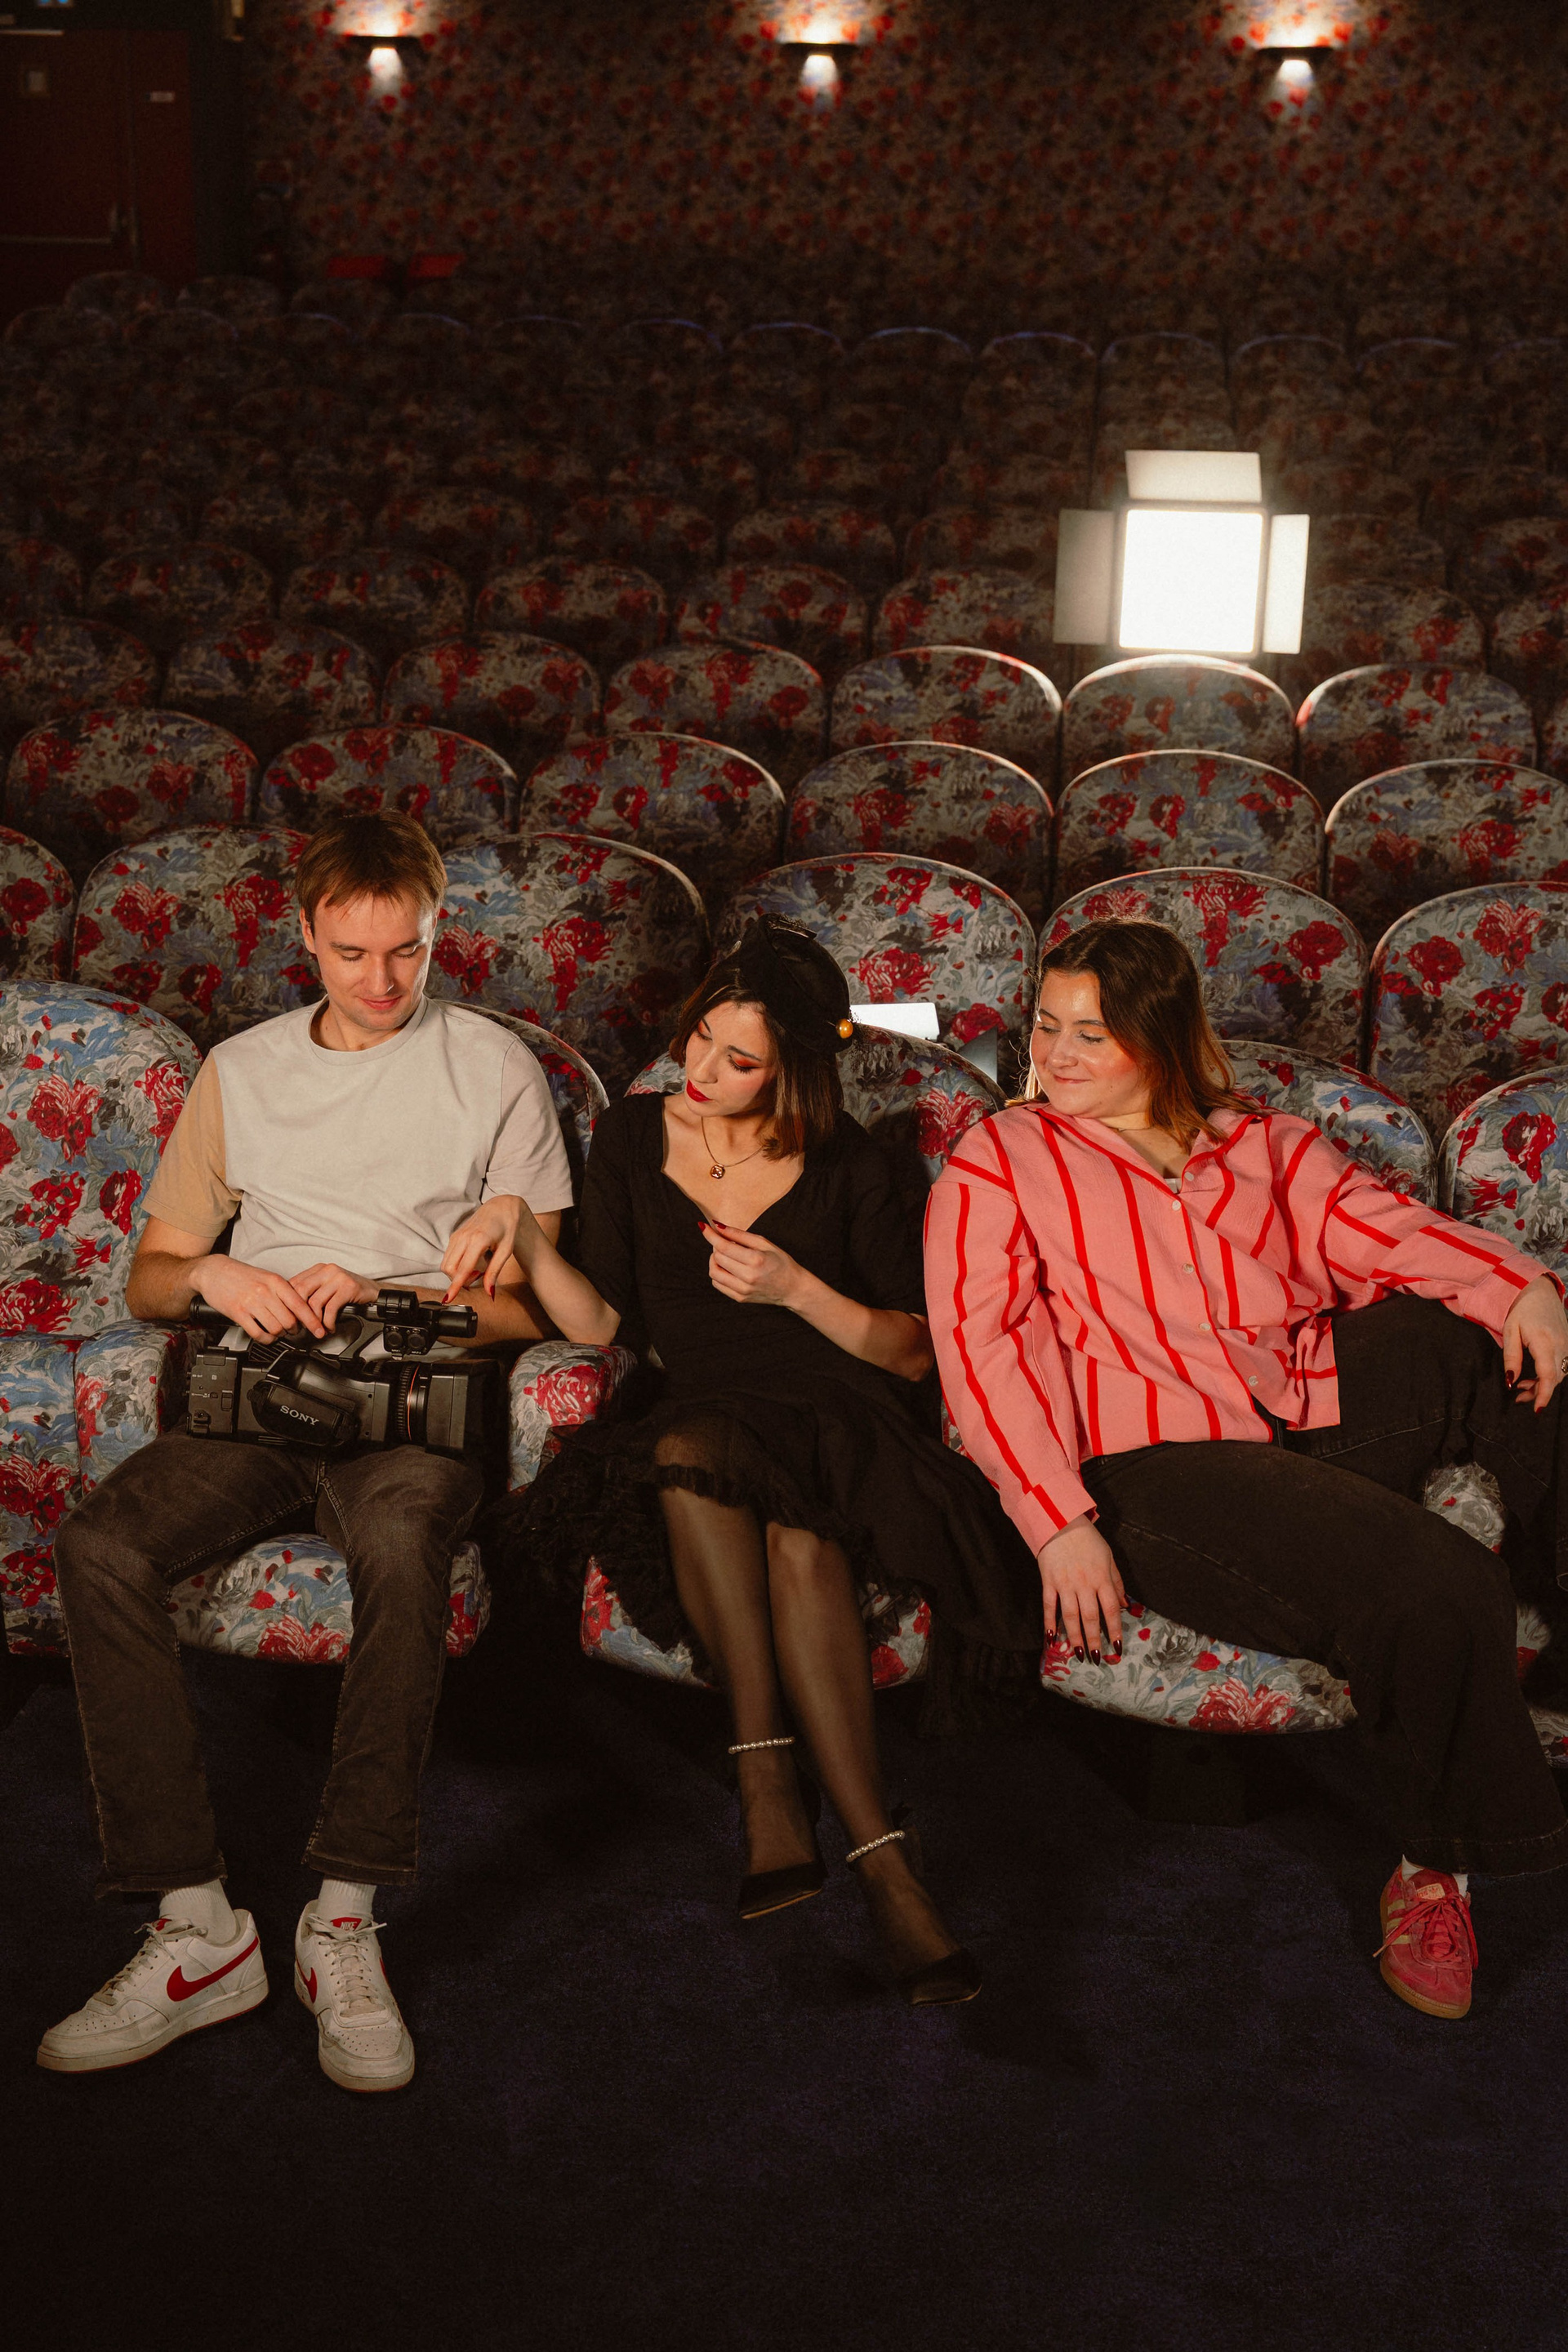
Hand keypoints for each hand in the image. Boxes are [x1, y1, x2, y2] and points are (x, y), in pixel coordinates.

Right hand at [193, 1255, 326, 1341]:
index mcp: (275, 1282)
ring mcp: (251, 1303)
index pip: (300, 1305)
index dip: (312, 1321)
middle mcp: (265, 1292)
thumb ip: (283, 1291)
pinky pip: (258, 1333)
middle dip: (294, 1330)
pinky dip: (265, 1339)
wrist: (214, 1271)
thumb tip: (301, 1308)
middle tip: (293, 1331)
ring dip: (280, 1335)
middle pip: (289, 1321)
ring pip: (275, 1328)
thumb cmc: (241, 1275)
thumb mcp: (267, 1277)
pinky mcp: (238, 1313)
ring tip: (278, 1332)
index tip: (320, 1330)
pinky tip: (266, 1336)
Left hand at [290, 1262, 378, 1331]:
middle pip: (301, 1291)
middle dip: (300, 1313)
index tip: (292, 1317)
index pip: (294, 1283)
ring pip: (315, 1302)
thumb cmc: (350, 1292)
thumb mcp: (327, 1288)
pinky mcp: (348, 1287)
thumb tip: (293, 1309)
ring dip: (315, 1321)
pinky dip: (328, 1322)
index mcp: (318, 1269)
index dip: (290, 1303)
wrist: (375, 1292)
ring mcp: (338, 1277)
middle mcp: (327, 1270)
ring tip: (319, 1330)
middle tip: (302, 1326)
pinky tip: (330, 1327)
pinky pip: (330, 1308)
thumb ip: (312, 1292)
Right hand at [441, 1196, 534, 1301]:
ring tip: (478, 1268)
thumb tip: (489, 1292)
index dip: (455, 1286)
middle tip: (478, 1277)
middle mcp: (463, 1237)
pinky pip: (449, 1257)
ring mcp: (457, 1236)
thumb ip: (494, 1272)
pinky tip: (472, 1262)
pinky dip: (457, 1265)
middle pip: (449, 1269)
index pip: (463, 1269)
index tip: (448, 1299)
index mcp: (478, 1240)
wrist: (502, 1208)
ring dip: (458, 1273)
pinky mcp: (454, 1236)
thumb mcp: (505, 1251)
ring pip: (446, 1264)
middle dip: (459, 1280)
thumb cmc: (507, 1227)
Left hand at [701, 1221, 807, 1309]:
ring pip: (714, 1272)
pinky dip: (718, 1273)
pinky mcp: (740, 1298)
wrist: (793, 1288)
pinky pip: (718, 1284)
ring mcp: (743, 1290)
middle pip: (718, 1258)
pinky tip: (727, 1267)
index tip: (703, 1227)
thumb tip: (718, 1226)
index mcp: (755, 1260)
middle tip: (725, 1242)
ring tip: (724, 1255)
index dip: (711, 1235)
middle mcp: (748, 1277)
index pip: (724, 1246)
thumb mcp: (764, 1243)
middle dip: (716, 1246)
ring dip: (714, 1260)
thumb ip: (740, 1235)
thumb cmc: (781, 1262)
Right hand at [1038, 1515, 1124, 1661]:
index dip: (1115, 1629)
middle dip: (1094, 1639)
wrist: (1060, 1522)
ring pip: (1070, 1615)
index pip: (1111, 1609)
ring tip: (1078, 1653)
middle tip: (1096, 1658)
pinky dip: (1049, 1622)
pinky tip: (1051, 1638)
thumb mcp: (1109, 1557)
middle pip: (1091, 1616)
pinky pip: (1049, 1606)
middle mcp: (1084, 1583)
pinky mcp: (1048, 1581)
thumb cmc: (1088, 1540)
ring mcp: (1065, 1583)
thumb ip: (1116, 1582)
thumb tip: (1125, 1605)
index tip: (1118, 1647)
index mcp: (1101, 1578)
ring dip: (1075, 1636)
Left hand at [1502, 1273, 1567, 1411]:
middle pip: (1555, 1378)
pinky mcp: (1567, 1342)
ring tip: (1523, 1386)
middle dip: (1539, 1392)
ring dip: (1543, 1384)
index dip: (1543, 1395)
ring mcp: (1567, 1343)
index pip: (1548, 1376)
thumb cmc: (1520, 1308)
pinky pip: (1562, 1364)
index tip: (1537, 1410)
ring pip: (1559, 1373)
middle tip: (1519, 1397)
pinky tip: (1535, 1375)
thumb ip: (1511, 1358)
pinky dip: (1550, 1374)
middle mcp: (1560, 1344)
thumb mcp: (1509, 1332)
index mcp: (1544, 1341)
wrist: (1538, 1289)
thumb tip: (1510, 1382)